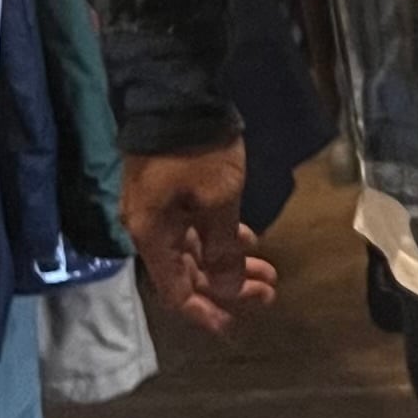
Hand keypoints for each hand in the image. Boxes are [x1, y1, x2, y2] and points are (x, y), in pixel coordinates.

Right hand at [121, 143, 277, 336]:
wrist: (176, 92)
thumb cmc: (198, 150)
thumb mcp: (219, 200)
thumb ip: (221, 250)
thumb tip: (224, 291)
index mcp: (151, 235)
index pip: (175, 290)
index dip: (203, 311)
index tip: (232, 326)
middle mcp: (149, 227)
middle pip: (187, 272)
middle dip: (228, 287)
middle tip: (269, 293)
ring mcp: (158, 208)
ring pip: (194, 249)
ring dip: (230, 263)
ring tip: (269, 272)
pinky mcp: (169, 190)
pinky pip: (194, 226)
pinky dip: (220, 237)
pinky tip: (248, 240)